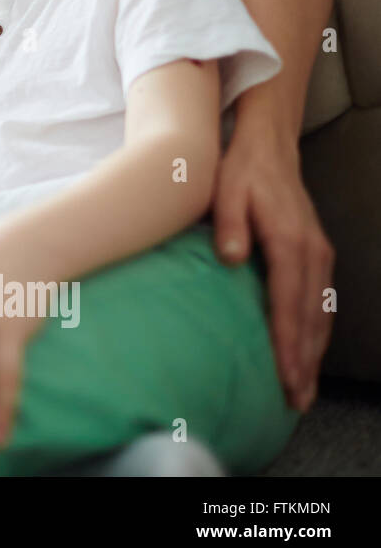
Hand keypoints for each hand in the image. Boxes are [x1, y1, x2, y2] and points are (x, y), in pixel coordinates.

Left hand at [213, 124, 334, 411]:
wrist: (268, 147)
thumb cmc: (239, 171)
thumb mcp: (225, 190)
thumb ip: (228, 224)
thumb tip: (230, 257)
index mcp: (290, 241)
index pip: (289, 303)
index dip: (287, 343)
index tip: (284, 376)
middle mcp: (312, 252)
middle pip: (312, 317)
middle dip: (305, 362)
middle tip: (295, 400)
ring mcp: (319, 254)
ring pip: (321, 313)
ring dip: (314, 353)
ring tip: (302, 390)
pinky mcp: (316, 255)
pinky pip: (321, 301)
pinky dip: (317, 332)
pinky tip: (307, 352)